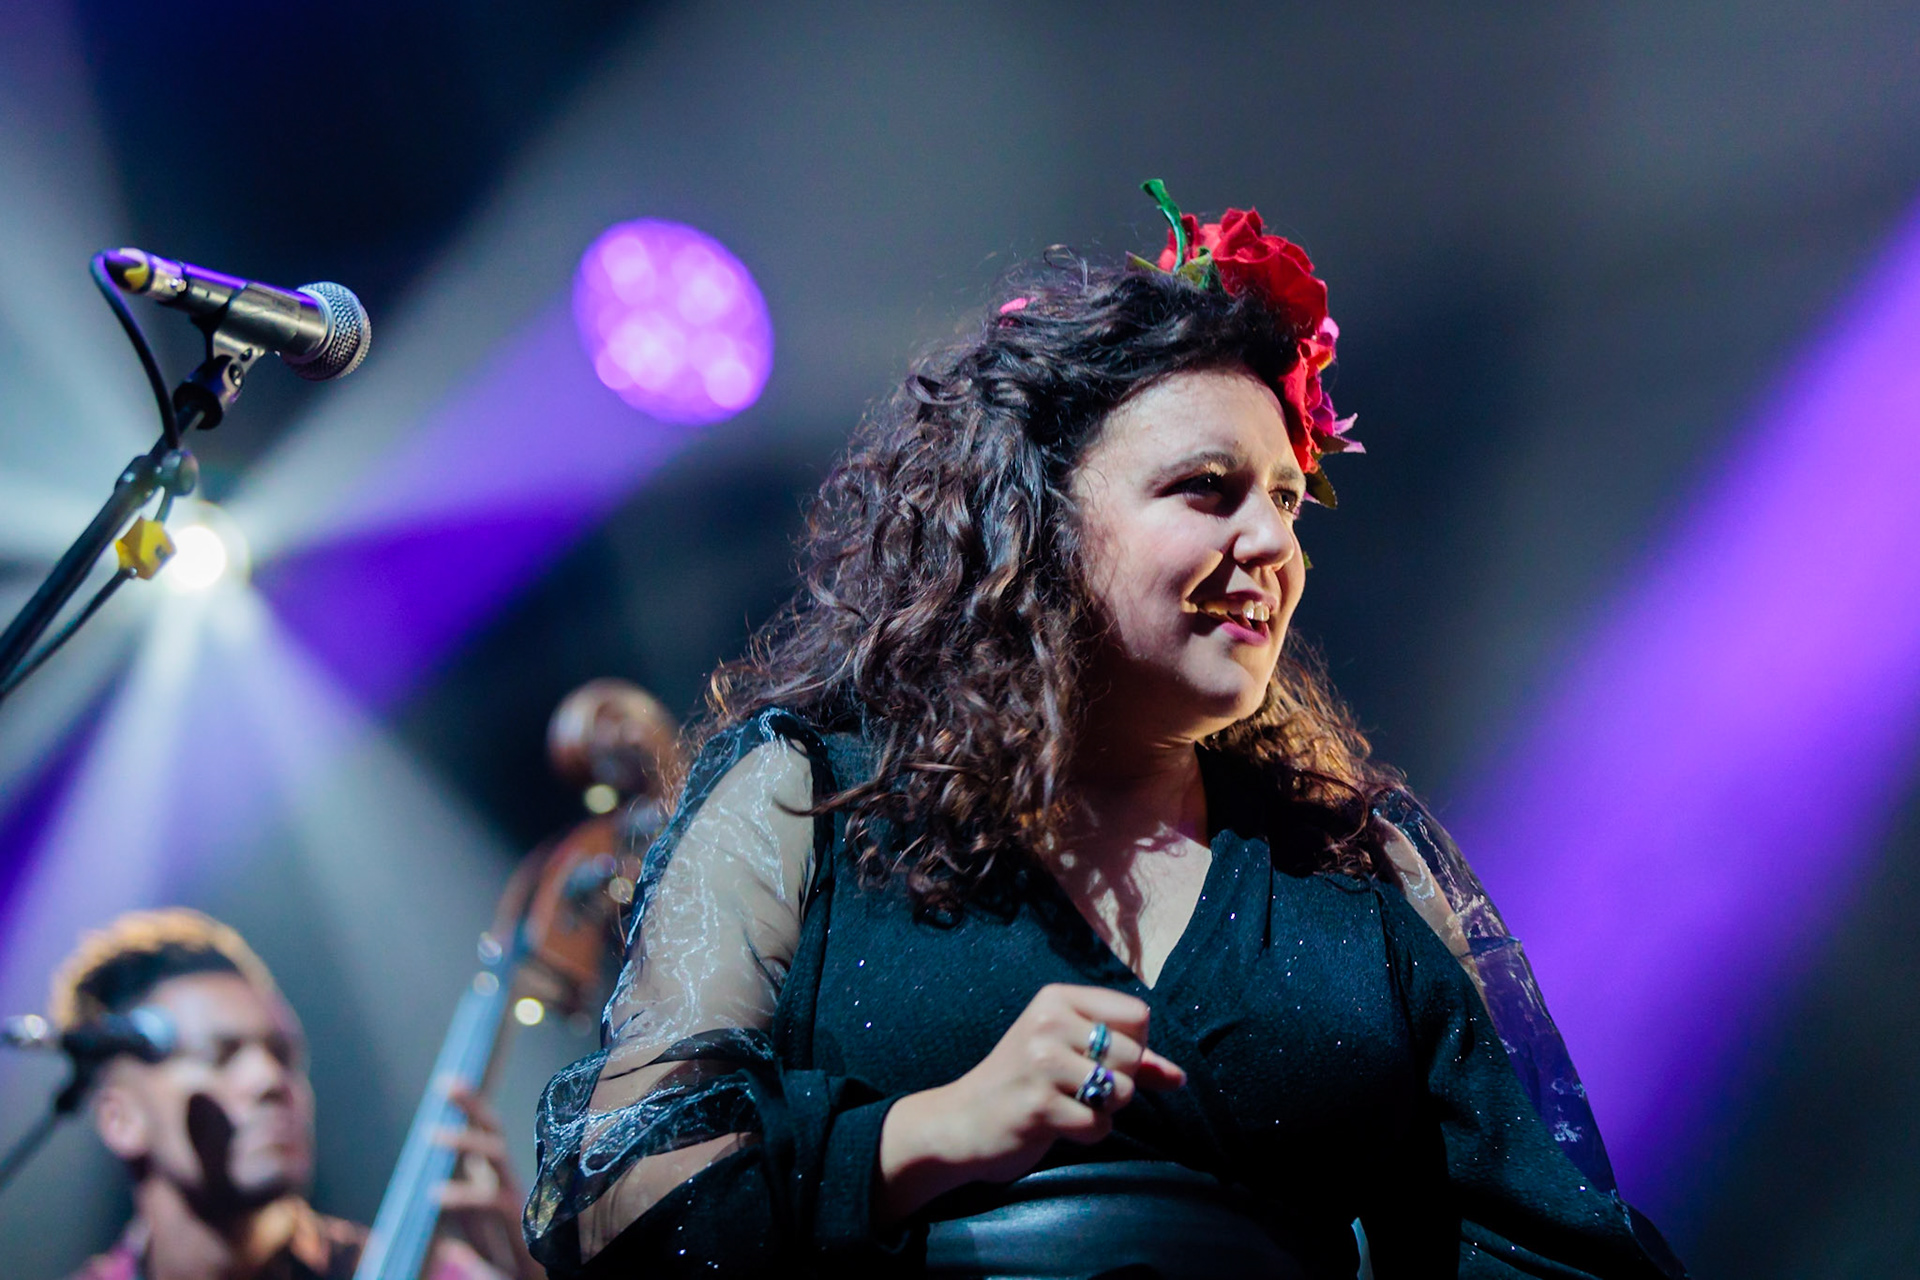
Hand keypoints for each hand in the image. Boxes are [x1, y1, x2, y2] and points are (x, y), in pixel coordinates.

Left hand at [431, 1081, 543, 1279]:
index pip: (487, 1137)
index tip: (449, 1082)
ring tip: (432, 1135)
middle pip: (495, 1135)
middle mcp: (511, 1188)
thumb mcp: (483, 1250)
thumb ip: (466, 1234)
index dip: (471, 1108)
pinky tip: (436, 1195)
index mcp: (499, 1187)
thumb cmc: (513, 1272)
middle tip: (446, 1086)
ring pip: (498, 1158)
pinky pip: (495, 1202)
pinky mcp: (525, 1226)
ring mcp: (520, 1203)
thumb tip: (444, 1234)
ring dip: (466, 1142)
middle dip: (473, 1107)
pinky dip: (465, 1195)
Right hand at [877, 984, 1185, 1220]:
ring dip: (1103, 1110)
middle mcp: (1048, 1021)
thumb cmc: (1023, 1083)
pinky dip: (1087, 1133)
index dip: (1134, 1046)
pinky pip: (1098, 1125)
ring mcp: (1041, 1062)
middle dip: (1118, 1084)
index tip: (1100, 1059)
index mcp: (1057, 999)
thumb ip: (1128, 1061)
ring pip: (1121, 1090)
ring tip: (1068, 1105)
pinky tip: (1057, 1125)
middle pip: (1133, 1055)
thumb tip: (1180, 1077)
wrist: (960, 1121)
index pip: (1138, 1015)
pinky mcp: (1038, 1105)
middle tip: (1079, 1089)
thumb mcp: (1070, 1056)